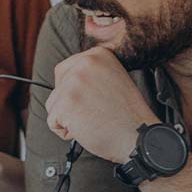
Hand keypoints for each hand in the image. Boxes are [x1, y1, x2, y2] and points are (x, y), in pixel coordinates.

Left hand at [44, 47, 159, 162]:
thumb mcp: (114, 79)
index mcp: (97, 55)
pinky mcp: (65, 104)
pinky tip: (87, 129)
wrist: (139, 137)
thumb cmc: (128, 116)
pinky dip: (66, 132)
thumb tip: (67, 78)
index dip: (74, 90)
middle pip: (57, 87)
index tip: (91, 100)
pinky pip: (52, 122)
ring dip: (67, 117)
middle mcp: (84, 64)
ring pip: (53, 104)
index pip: (65, 70)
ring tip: (92, 120)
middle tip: (93, 112)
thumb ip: (92, 74)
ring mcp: (73, 83)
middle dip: (69, 103)